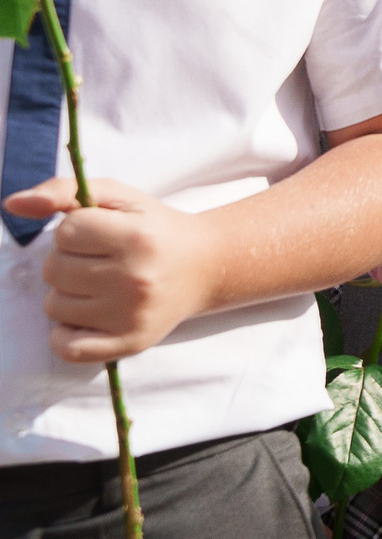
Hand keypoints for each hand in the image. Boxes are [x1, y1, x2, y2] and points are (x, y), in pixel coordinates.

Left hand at [1, 178, 214, 362]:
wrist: (205, 265)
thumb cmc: (153, 228)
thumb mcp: (118, 197)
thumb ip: (64, 191)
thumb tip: (13, 203)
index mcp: (136, 238)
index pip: (66, 232)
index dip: (75, 229)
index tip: (102, 233)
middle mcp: (135, 278)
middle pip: (54, 270)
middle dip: (68, 261)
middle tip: (100, 259)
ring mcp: (131, 315)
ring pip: (54, 306)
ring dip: (67, 294)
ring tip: (100, 284)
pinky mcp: (128, 343)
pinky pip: (66, 347)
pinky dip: (65, 334)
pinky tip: (87, 316)